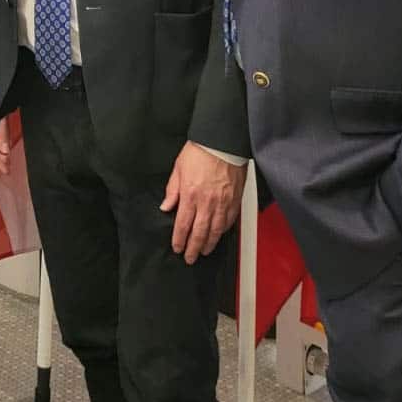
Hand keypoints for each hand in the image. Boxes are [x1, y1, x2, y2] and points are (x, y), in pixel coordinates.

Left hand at [160, 142, 245, 264]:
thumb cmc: (200, 152)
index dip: (180, 240)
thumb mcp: (178, 169)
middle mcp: (207, 202)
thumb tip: (166, 207)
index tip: (177, 248)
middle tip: (190, 258)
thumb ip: (172, 191)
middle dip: (193, 248)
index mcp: (190, 195)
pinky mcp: (235, 200)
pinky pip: (229, 221)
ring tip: (204, 251)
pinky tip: (219, 235)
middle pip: (199, 233)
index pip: (183, 225)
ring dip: (209, 244)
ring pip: (216, 230)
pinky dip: (223, 231)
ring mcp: (223, 203)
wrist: (222, 143)